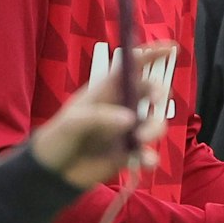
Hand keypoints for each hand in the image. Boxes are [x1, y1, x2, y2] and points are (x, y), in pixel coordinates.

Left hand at [30, 45, 170, 187]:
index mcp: (106, 91)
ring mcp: (127, 131)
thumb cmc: (57, 138)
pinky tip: (147, 161)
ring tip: (140, 140)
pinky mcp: (128, 154)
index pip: (131, 66)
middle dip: (159, 93)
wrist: (52, 173)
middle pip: (151, 91)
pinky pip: (148, 153)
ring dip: (154, 128)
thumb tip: (130, 120)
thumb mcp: (72, 122)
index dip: (151, 55)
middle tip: (155, 102)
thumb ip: (100, 117)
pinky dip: (151, 157)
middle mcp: (121, 107)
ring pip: (155, 122)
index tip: (171, 49)